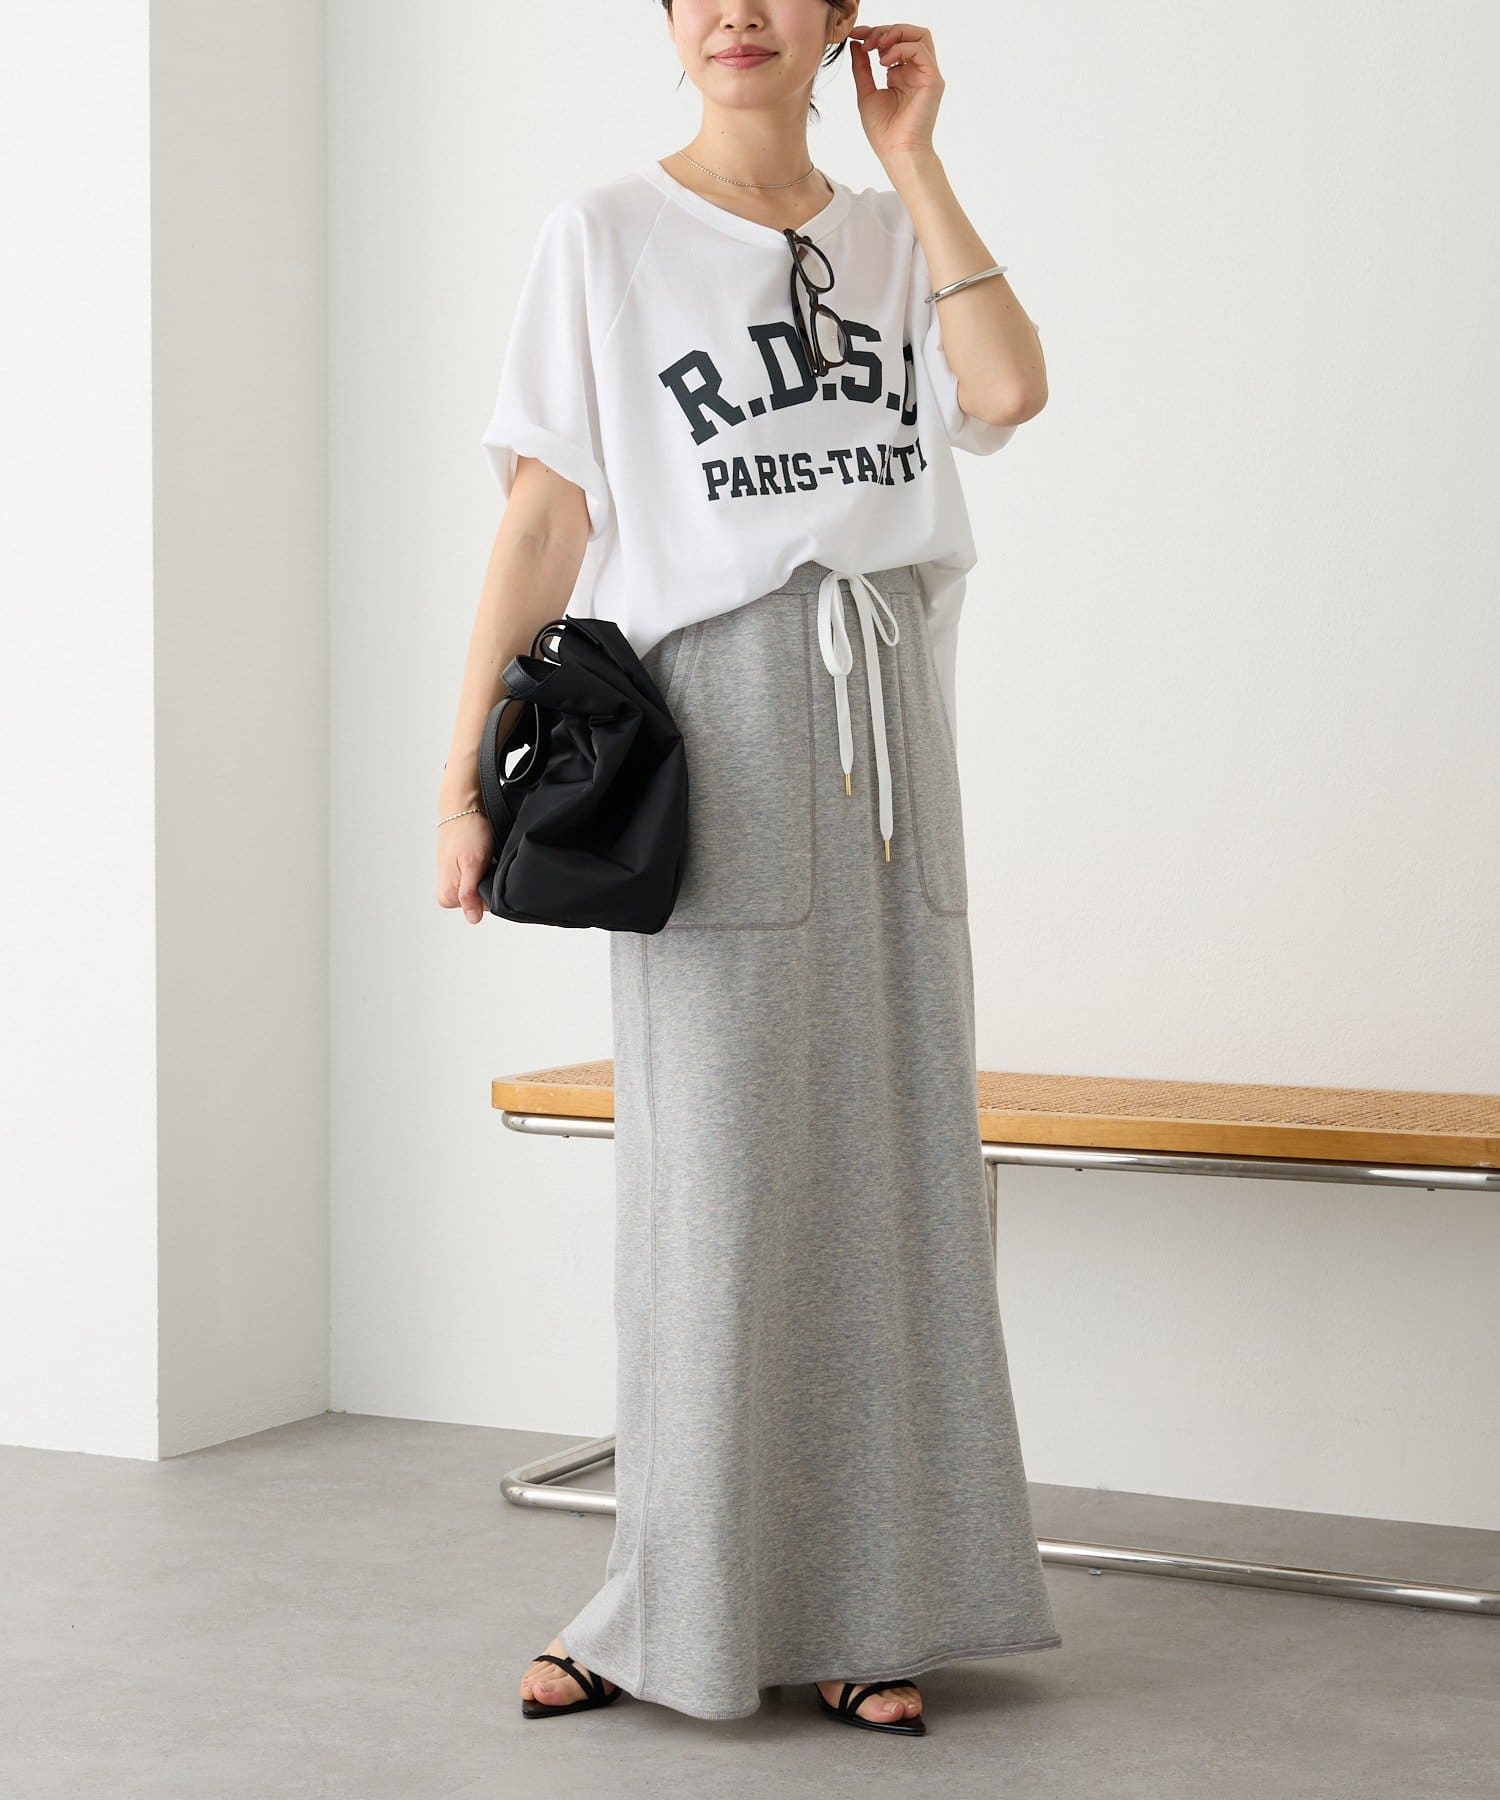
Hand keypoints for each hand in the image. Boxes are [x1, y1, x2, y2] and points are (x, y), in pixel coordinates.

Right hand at [436, 809, 493, 924]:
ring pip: (481, 888)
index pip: (481, 909)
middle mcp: (448, 892)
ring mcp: (455, 881)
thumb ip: (470, 894)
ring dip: (488, 874)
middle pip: (481, 900)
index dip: (491, 892)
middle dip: (489, 883)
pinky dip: (486, 868)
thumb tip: (472, 919)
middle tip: (487, 862)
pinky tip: (484, 856)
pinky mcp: (461, 872)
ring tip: (484, 857)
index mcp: (447, 896)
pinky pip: (479, 878)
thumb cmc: (467, 832)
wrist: (463, 809)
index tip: (489, 872)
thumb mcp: (473, 864)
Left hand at [847, 22, 943, 162]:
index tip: (855, 35)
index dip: (873, 33)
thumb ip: (862, 68)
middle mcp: (916, 71)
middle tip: (865, 40)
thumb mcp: (866, 93)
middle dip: (884, 30)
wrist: (897, 153)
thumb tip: (856, 44)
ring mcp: (926, 75)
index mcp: (901, 74)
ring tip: (876, 46)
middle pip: (908, 33)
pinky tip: (885, 62)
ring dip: (895, 33)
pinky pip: (921, 50)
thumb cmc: (884, 132)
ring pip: (919, 35)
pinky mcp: (933, 80)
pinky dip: (901, 48)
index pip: (893, 41)